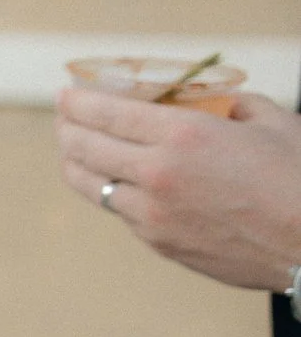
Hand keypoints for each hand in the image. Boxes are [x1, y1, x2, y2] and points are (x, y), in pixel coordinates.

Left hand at [56, 86, 300, 288]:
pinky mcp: (158, 243)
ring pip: (90, 183)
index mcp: (182, 135)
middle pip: (82, 146)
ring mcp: (152, 214)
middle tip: (65, 117)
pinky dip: (113, 191)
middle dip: (66, 126)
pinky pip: (121, 212)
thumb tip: (207, 98)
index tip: (65, 93)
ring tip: (76, 148)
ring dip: (76, 161)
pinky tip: (118, 181)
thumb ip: (230, 104)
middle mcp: (157, 173)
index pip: (104, 111)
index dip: (77, 100)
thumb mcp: (271, 122)